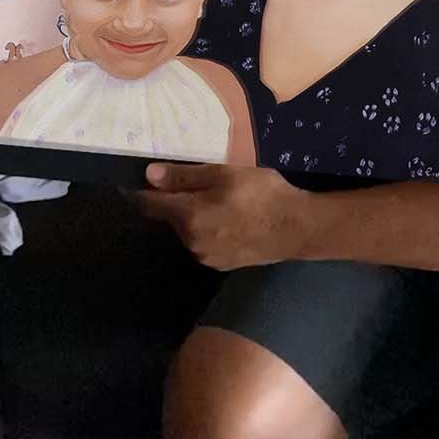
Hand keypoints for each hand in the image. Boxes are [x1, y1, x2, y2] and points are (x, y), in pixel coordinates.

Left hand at [138, 161, 309, 268]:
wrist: (296, 228)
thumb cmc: (261, 194)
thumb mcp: (225, 174)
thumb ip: (185, 176)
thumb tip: (149, 175)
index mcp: (188, 216)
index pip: (149, 205)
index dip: (143, 192)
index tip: (142, 181)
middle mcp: (190, 241)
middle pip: (170, 218)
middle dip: (175, 201)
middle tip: (197, 184)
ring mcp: (205, 256)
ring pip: (187, 231)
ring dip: (193, 217)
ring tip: (218, 202)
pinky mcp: (221, 264)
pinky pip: (203, 243)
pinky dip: (208, 231)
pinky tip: (228, 220)